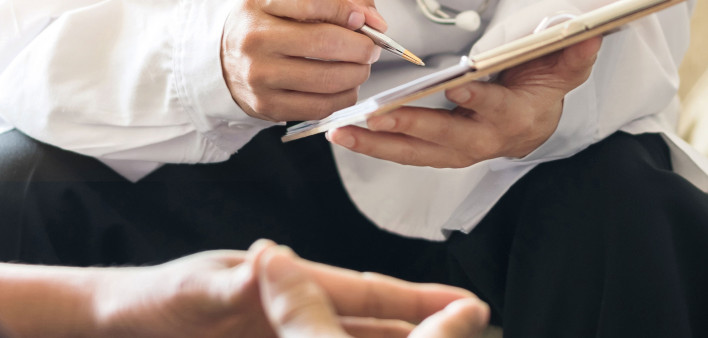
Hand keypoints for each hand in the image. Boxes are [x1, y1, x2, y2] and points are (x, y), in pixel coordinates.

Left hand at [92, 240, 488, 336]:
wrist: (125, 322)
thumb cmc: (154, 298)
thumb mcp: (189, 293)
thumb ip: (229, 284)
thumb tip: (267, 260)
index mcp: (282, 282)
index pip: (360, 291)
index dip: (412, 297)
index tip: (460, 301)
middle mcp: (292, 306)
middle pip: (369, 318)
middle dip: (419, 322)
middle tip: (467, 324)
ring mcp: (284, 332)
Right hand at [221, 0, 385, 121]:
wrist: (225, 61)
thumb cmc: (266, 27)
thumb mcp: (287, 3)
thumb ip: (333, 3)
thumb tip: (372, 21)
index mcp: (260, 5)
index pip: (312, 3)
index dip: (347, 11)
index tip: (364, 20)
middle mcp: (255, 41)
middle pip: (325, 43)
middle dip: (360, 48)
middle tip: (370, 49)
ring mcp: (260, 77)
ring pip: (327, 80)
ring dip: (357, 75)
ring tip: (360, 68)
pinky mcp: (268, 106)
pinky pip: (320, 106)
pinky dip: (343, 97)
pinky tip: (344, 87)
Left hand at [327, 37, 601, 167]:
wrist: (530, 125)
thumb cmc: (539, 90)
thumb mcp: (563, 69)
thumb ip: (572, 52)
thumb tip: (590, 32)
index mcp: (512, 117)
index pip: (494, 109)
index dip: (478, 101)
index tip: (457, 89)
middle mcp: (481, 140)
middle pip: (444, 137)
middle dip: (411, 126)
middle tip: (378, 116)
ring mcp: (454, 151)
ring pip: (415, 152)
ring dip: (378, 144)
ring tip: (343, 132)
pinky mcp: (434, 154)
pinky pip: (402, 154)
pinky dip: (374, 146)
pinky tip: (346, 135)